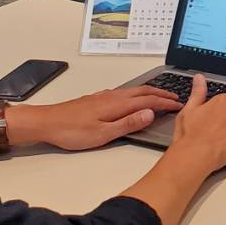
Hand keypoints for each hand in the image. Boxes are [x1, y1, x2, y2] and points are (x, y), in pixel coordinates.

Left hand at [12, 85, 182, 151]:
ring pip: (133, 91)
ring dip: (150, 92)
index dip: (165, 103)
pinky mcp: (97, 99)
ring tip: (160, 96)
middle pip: (143, 91)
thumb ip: (128, 124)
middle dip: (161, 93)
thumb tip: (150, 113)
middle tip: (175, 97)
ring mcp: (104, 96)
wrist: (46, 122)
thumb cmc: (72, 131)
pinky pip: (124, 93)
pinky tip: (133, 98)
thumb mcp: (102, 133)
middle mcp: (113, 96)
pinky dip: (137, 94)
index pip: (148, 101)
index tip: (179, 105)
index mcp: (118, 105)